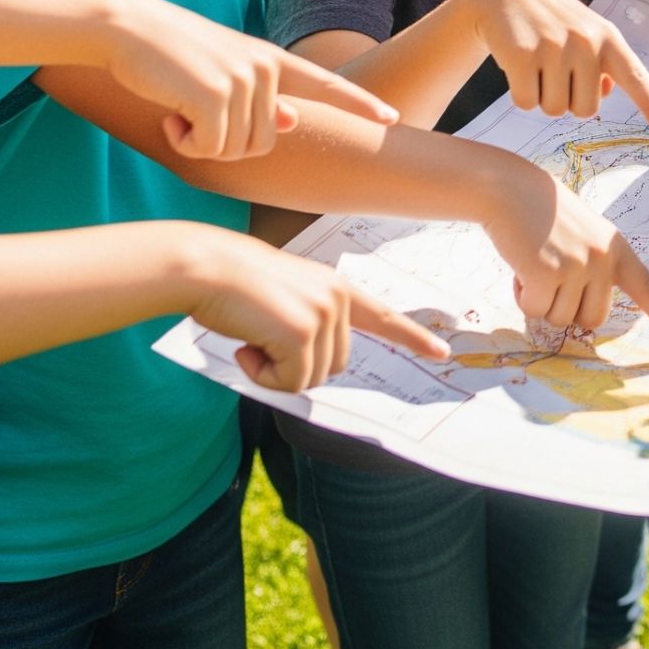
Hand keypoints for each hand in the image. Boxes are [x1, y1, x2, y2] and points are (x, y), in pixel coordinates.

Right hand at [97, 0, 401, 161]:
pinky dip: (186, 142)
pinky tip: (170, 113)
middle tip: (192, 114)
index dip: (359, 104)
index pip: (326, 84)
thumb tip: (291, 120)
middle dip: (224, 143)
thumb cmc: (169, 52)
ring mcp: (245, 80)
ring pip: (237, 150)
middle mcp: (265, 69)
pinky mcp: (217, 94)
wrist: (127, 27)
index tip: (393, 118)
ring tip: (180, 106)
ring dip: (202, 143)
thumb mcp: (221, 70)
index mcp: (270, 60)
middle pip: (263, 142)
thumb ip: (259, 96)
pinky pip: (210, 148)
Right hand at [185, 230, 451, 392]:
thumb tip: (312, 370)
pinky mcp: (303, 332)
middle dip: (294, 367)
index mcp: (336, 288)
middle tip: (261, 341)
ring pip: (311, 378)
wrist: (207, 267)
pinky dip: (263, 376)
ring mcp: (324, 313)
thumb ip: (309, 327)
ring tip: (252, 337)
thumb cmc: (233, 287)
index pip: (382, 316)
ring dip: (275, 372)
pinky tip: (246, 346)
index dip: (411, 337)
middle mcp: (338, 298)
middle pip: (333, 367)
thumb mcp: (283, 303)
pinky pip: (290, 382)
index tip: (441, 352)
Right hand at [465, 0, 648, 134]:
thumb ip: (603, 64)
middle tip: (555, 70)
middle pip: (586, 111)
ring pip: (554, 110)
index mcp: (609, 38)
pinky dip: (520, 94)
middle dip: (568, 100)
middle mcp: (586, 41)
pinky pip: (526, 103)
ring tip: (537, 63)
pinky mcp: (522, 54)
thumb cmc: (553, 23)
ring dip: (542, 96)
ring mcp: (554, 46)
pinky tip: (518, 66)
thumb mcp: (586, 35)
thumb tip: (605, 93)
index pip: (636, 77)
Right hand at [487, 167, 648, 343]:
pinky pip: (535, 311)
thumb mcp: (585, 236)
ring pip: (560, 319)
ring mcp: (577, 265)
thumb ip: (595, 269)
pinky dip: (522, 297)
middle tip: (551, 276)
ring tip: (535, 262)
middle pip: (593, 319)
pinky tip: (520, 267)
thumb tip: (587, 318)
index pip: (647, 288)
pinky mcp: (547, 272)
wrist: (512, 188)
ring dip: (541, 301)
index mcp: (617, 249)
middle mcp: (603, 258)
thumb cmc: (544, 216)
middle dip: (567, 308)